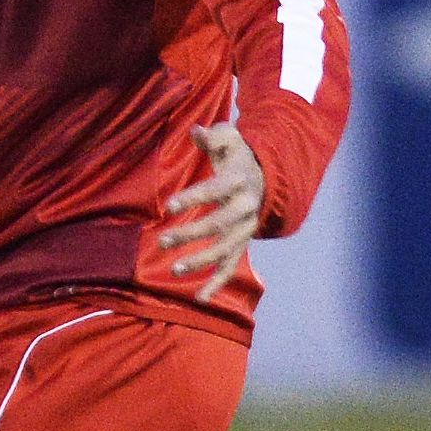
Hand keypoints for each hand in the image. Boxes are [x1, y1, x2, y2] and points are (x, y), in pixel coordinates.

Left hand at [160, 123, 265, 302]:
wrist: (268, 178)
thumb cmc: (239, 157)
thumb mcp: (231, 139)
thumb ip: (213, 137)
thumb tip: (196, 131)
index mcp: (239, 181)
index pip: (215, 190)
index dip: (193, 198)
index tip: (169, 206)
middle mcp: (246, 208)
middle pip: (219, 225)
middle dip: (192, 234)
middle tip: (163, 240)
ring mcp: (246, 229)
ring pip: (226, 250)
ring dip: (201, 261)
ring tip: (175, 269)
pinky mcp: (242, 244)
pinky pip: (231, 267)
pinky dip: (217, 284)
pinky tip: (200, 298)